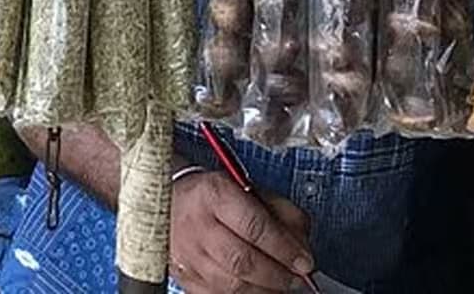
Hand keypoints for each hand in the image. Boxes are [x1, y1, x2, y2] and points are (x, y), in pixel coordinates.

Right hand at [168, 170, 314, 293]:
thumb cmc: (214, 197)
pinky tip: (257, 288)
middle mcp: (196, 224)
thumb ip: (282, 212)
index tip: (304, 261)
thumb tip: (302, 246)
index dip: (284, 248)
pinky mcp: (183, 275)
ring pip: (231, 285)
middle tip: (296, 278)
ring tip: (279, 284)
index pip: (254, 226)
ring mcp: (186, 254)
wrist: (168, 202)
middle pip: (242, 261)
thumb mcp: (250, 190)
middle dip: (277, 275)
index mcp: (214, 194)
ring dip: (264, 290)